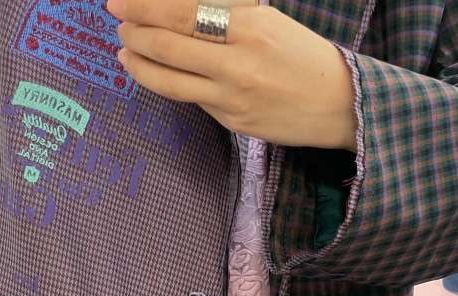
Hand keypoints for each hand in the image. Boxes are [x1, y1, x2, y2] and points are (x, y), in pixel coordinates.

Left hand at [106, 0, 357, 150]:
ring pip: (171, 79)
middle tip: (118, 21)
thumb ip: (225, 16)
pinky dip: (165, 84)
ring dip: (139, 63)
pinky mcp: (234, 121)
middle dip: (134, 31)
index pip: (182, 11)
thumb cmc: (305, 58)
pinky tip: (153, 74)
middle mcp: (240, 61)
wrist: (340, 104)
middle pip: (170, 44)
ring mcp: (234, 96)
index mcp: (251, 26)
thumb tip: (178, 13)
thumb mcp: (269, 22)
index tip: (120, 1)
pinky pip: (191, 100)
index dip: (144, 5)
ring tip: (124, 50)